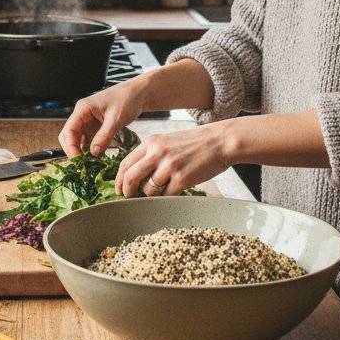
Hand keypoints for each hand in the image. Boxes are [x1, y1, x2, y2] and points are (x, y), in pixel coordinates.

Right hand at [58, 79, 144, 156]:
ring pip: (76, 139)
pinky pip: (87, 139)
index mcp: (83, 109)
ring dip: (80, 151)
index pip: (68, 131)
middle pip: (68, 135)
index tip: (78, 160)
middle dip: (72, 150)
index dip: (70, 147)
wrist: (137, 94)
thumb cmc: (127, 100)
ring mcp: (87, 120)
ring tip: (87, 164)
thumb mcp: (116, 120)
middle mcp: (82, 114)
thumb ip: (104, 137)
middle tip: (80, 165)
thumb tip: (93, 153)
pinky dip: (88, 149)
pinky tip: (94, 157)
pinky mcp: (95, 126)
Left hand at [115, 123, 234, 197]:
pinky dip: (165, 199)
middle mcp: (157, 153)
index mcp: (151, 142)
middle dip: (126, 191)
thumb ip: (152, 154)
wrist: (220, 141)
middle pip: (130, 177)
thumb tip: (137, 174)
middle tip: (128, 198)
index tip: (118, 189)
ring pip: (147, 189)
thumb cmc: (195, 143)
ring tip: (157, 194)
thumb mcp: (168, 141)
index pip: (126, 163)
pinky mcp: (182, 179)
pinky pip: (165, 196)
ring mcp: (169, 166)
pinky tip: (170, 194)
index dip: (119, 179)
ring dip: (149, 196)